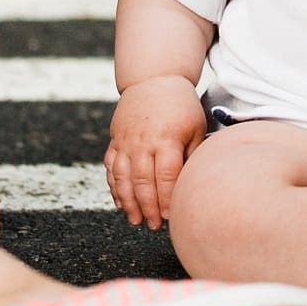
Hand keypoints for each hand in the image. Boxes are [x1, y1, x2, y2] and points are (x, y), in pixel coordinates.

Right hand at [104, 76, 206, 230]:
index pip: (166, 178)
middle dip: (148, 208)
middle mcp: (143, 142)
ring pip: (122, 178)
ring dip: (128, 203)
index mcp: (167, 140)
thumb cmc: (181, 106)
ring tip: (135, 221)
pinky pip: (111, 168)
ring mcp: (125, 141)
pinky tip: (120, 202)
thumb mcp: (195, 128)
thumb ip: (192, 157)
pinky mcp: (115, 140)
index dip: (167, 200)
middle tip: (155, 226)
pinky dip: (114, 187)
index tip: (172, 217)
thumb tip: (191, 188)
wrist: (153, 79)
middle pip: (143, 182)